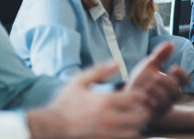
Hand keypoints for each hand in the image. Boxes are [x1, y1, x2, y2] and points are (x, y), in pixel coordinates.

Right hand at [28, 61, 149, 138]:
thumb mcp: (79, 81)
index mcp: (105, 102)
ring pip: (135, 133)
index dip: (140, 94)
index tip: (136, 94)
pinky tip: (122, 129)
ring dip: (137, 125)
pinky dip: (128, 135)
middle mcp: (109, 120)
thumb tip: (118, 62)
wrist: (50, 127)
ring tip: (132, 120)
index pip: (136, 97)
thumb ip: (100, 70)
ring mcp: (107, 135)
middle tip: (139, 108)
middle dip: (143, 111)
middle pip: (140, 117)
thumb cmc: (65, 103)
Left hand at [127, 42, 189, 118]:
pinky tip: (142, 97)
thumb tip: (171, 43)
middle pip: (178, 91)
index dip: (182, 74)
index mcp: (172, 83)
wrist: (125, 96)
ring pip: (168, 101)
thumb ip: (160, 55)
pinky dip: (150, 102)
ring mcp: (163, 106)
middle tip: (155, 77)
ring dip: (157, 92)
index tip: (172, 67)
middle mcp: (171, 96)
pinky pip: (156, 110)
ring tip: (147, 87)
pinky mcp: (154, 115)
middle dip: (167, 83)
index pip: (186, 80)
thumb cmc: (141, 81)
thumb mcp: (150, 65)